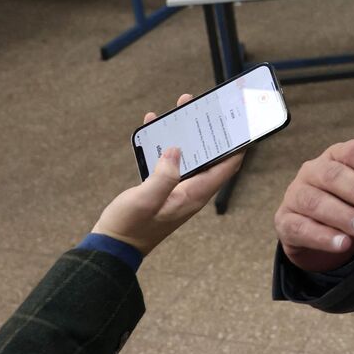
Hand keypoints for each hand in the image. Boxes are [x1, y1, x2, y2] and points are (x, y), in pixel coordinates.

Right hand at [92, 94, 244, 255]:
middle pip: (209, 156)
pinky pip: (170, 160)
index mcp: (195, 194)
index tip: (241, 125)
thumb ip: (163, 176)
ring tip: (181, 108)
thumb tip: (176, 150)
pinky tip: (154, 125)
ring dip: (186, 132)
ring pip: (189, 155)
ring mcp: (178, 188)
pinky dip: (165, 142)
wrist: (112, 247)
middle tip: (206, 107)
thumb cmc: (129, 226)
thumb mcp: (145, 200)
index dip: (238, 146)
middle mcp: (191, 190)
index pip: (226, 167)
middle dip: (209, 131)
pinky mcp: (163, 187)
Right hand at [274, 139, 353, 272]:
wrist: (321, 238)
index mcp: (338, 156)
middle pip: (333, 174)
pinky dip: (322, 237)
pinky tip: (342, 244)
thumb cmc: (353, 210)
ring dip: (343, 216)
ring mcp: (295, 194)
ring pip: (315, 201)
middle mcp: (314, 170)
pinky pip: (300, 226)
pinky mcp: (284, 221)